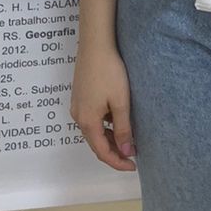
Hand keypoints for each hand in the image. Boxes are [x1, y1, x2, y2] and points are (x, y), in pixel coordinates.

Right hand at [70, 42, 135, 171]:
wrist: (95, 45)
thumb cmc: (109, 71)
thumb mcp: (121, 102)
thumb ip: (123, 129)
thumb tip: (126, 152)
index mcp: (88, 121)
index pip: (102, 151)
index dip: (117, 162)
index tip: (133, 166)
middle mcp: (78, 116)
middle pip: (96, 143)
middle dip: (114, 152)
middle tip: (133, 155)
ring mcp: (77, 106)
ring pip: (93, 131)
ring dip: (110, 139)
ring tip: (128, 139)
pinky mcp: (80, 96)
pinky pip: (91, 119)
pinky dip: (104, 126)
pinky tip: (117, 120)